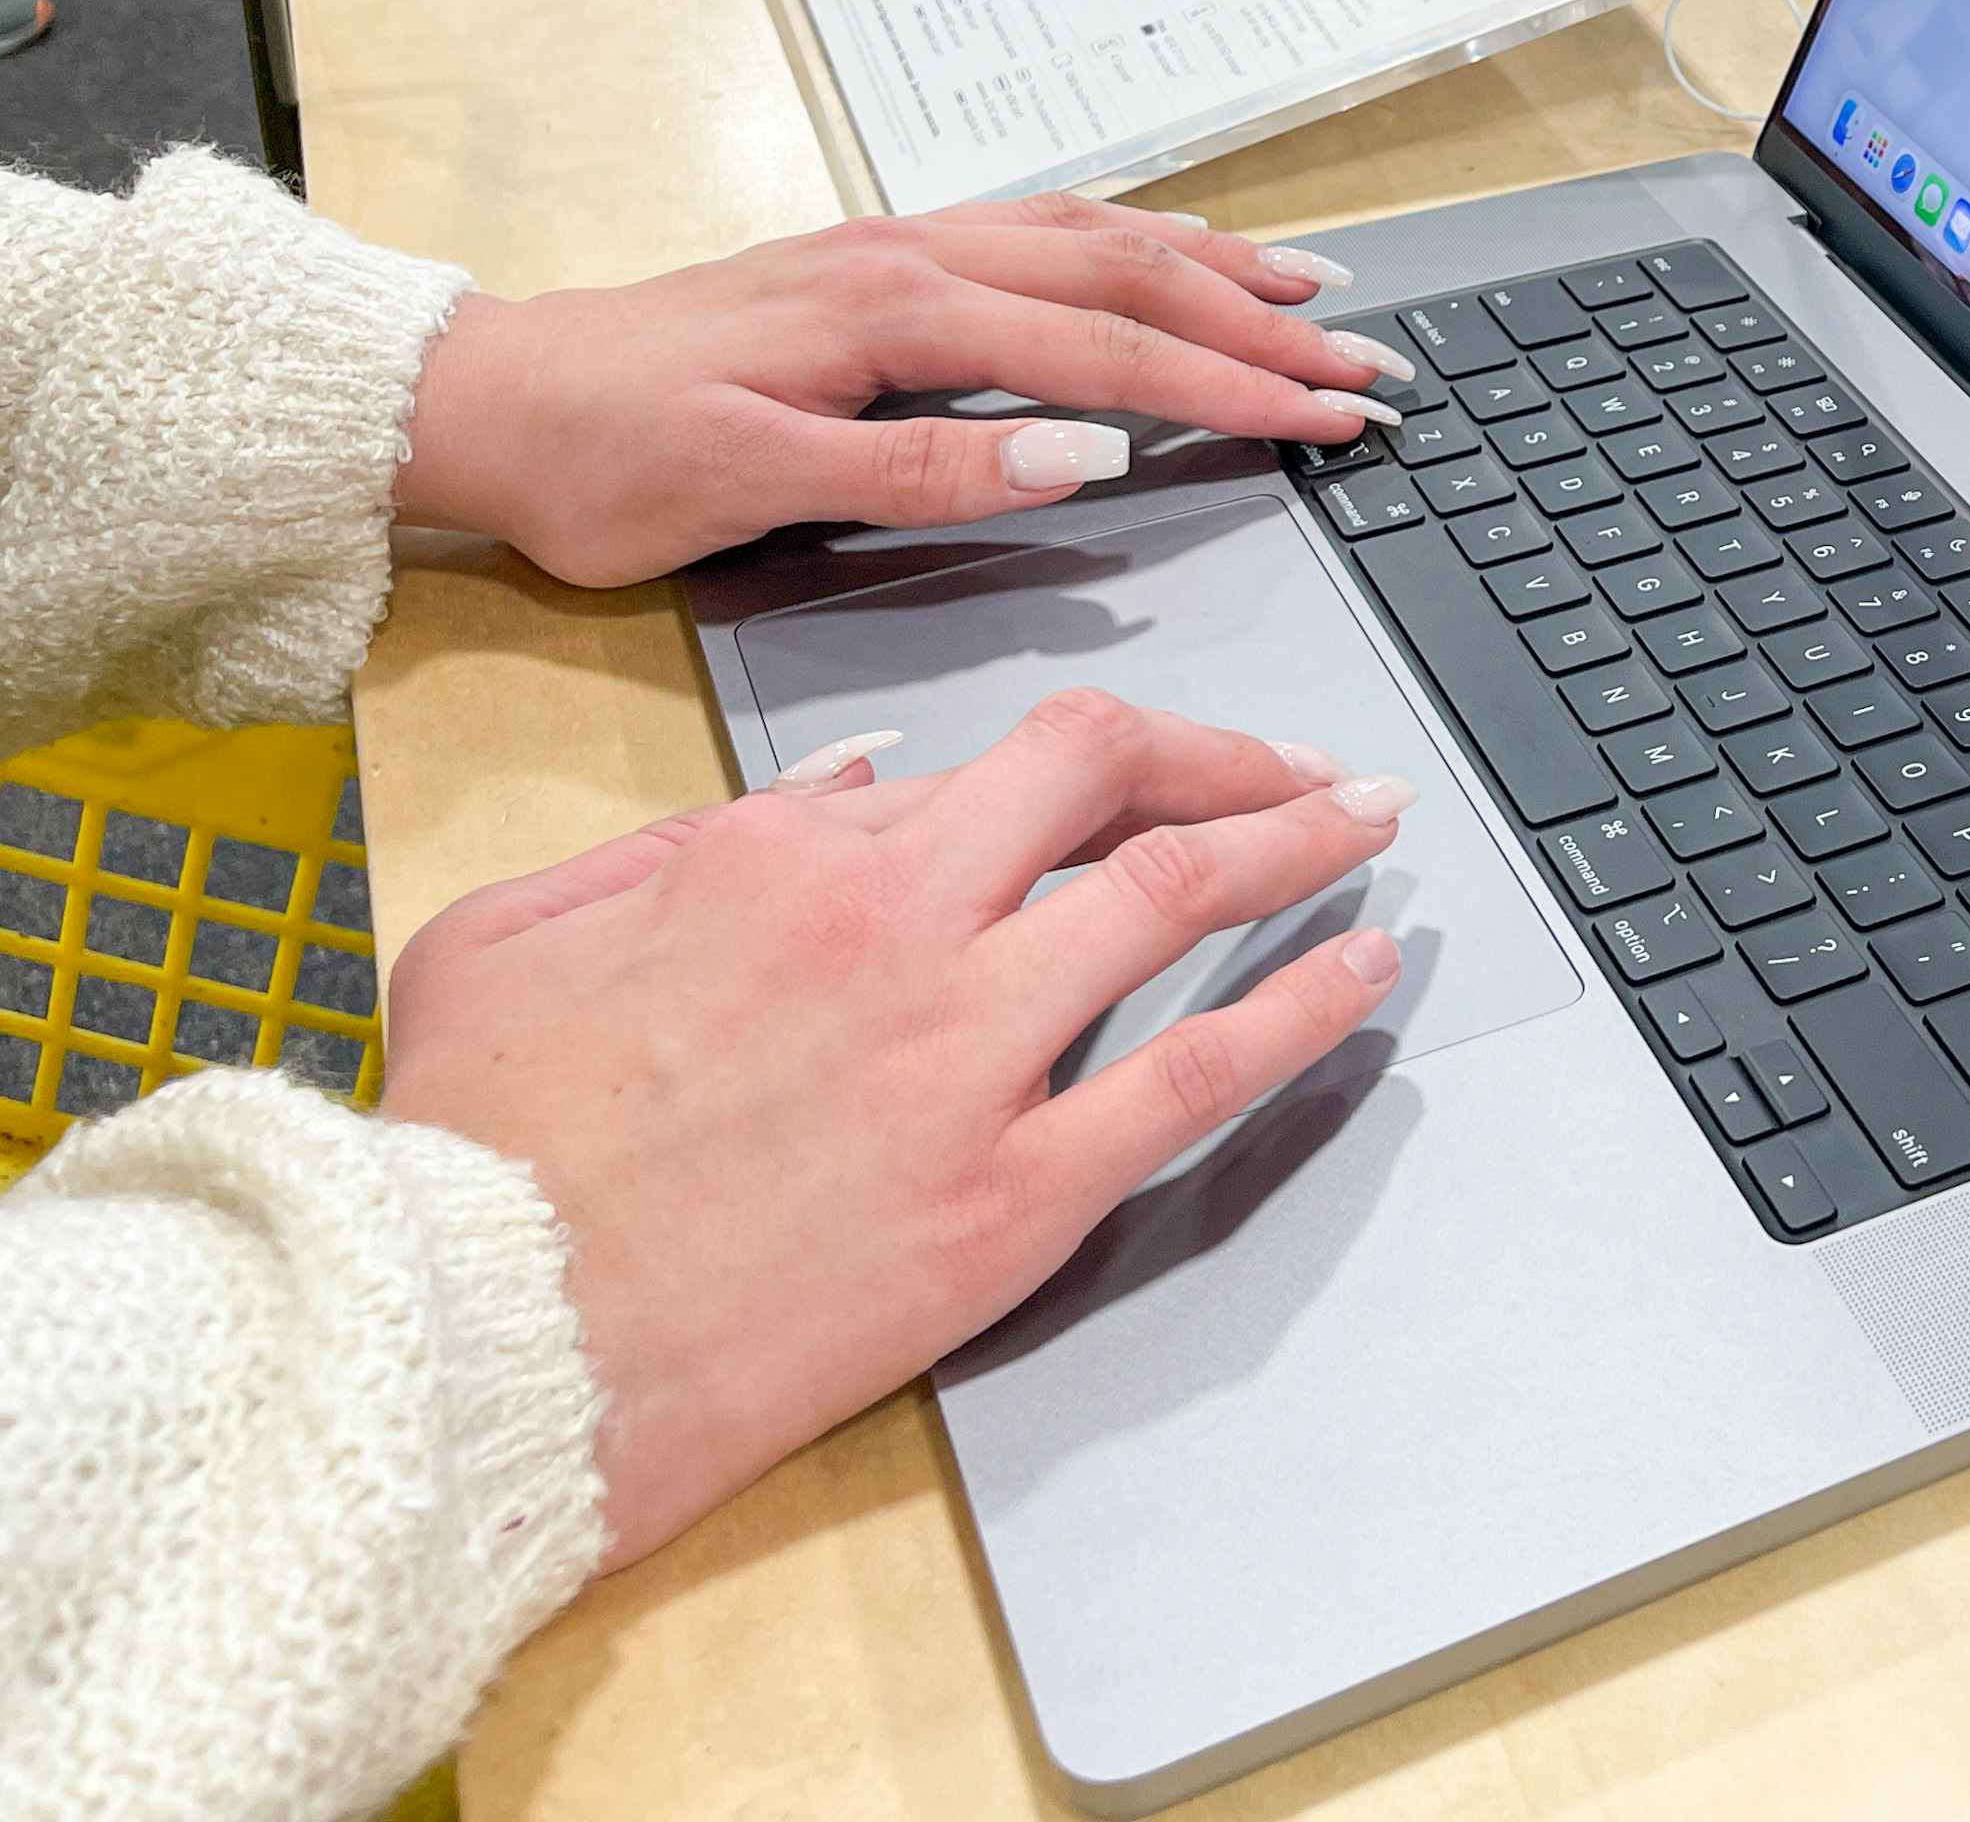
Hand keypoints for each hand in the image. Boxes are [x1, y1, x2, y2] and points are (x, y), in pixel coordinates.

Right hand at [381, 692, 1413, 1568]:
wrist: (477, 1336)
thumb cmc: (480, 1146)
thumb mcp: (523, 927)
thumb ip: (695, 837)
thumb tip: (855, 787)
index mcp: (790, 856)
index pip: (1005, 762)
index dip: (1114, 753)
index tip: (1169, 764)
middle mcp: (903, 929)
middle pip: (1118, 788)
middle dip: (1241, 763)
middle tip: (1319, 773)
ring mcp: (969, 1059)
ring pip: (1179, 901)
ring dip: (1298, 847)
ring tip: (1371, 828)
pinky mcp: (1010, 1196)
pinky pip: (1197, 1074)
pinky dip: (1300, 1008)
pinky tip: (1362, 969)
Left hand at [395, 197, 1403, 585]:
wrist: (492, 399)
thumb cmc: (611, 462)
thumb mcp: (751, 488)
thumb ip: (922, 468)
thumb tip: (1081, 456)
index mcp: (897, 314)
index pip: (1108, 354)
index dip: (1234, 389)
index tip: (1333, 419)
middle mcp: (915, 256)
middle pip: (1130, 278)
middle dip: (1265, 323)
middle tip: (1371, 369)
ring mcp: (902, 243)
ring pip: (1098, 236)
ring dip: (1219, 263)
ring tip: (1320, 290)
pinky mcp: (884, 254)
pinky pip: (1046, 226)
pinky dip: (1140, 237)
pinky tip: (1179, 252)